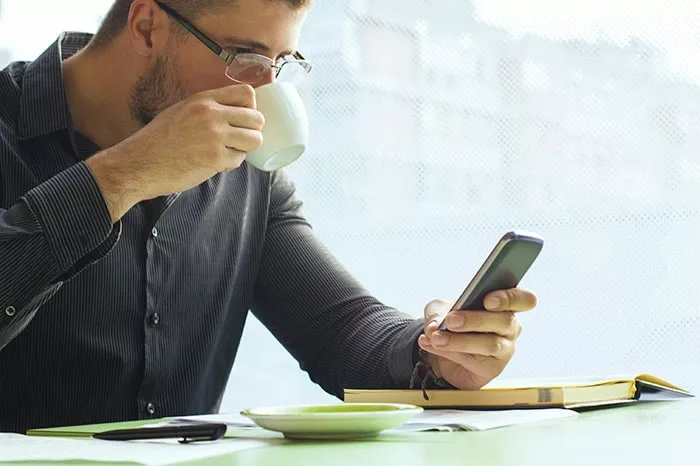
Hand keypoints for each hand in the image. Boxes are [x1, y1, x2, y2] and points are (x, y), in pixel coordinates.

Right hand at [86, 84, 264, 220]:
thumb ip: (206, 108)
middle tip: (240, 140)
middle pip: (257, 118)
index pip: (246, 93)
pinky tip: (214, 164)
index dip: (251, 107)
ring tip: (228, 152)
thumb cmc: (157, 140)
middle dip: (252, 131)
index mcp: (203, 100)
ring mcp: (215, 137)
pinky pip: (239, 160)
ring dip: (245, 148)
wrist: (139, 163)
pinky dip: (230, 164)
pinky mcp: (215, 159)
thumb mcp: (180, 111)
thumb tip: (233, 113)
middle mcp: (211, 114)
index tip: (243, 118)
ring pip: (254, 140)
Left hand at [417, 289, 536, 389]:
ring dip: (459, 340)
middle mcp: (510, 327)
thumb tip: (435, 326)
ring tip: (437, 337)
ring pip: (489, 344)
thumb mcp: (440, 309)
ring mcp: (504, 349)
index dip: (509, 298)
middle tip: (452, 320)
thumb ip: (437, 312)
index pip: (523, 299)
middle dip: (476, 320)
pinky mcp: (492, 369)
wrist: (443, 353)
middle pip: (505, 321)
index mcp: (504, 305)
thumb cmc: (451, 323)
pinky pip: (473, 360)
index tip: (489, 300)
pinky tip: (432, 345)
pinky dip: (449, 352)